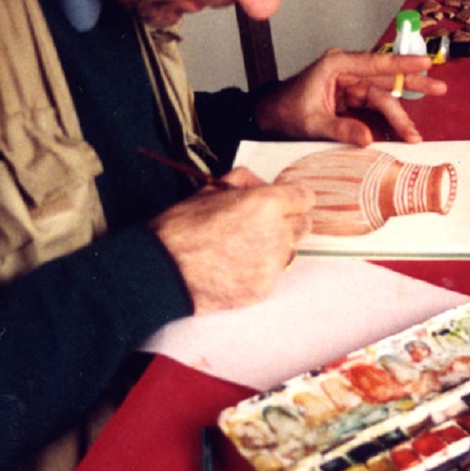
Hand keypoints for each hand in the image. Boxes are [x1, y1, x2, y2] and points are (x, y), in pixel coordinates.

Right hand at [150, 167, 314, 313]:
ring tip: (242, 247)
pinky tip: (234, 266)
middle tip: (262, 223)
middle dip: (288, 221)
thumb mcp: (211, 189)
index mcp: (266, 204)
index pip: (305, 198)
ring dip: (275, 246)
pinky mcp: (263, 289)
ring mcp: (271, 265)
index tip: (286, 201)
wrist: (164, 271)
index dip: (294, 197)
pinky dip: (260, 269)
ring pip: (289, 251)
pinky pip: (272, 274)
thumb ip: (244, 181)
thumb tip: (261, 185)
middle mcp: (276, 235)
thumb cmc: (182, 227)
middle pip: (303, 225)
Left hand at [253, 48, 447, 145]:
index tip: (424, 61)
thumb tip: (368, 139)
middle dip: (413, 83)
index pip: (375, 62)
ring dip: (402, 111)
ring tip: (416, 132)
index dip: (401, 62)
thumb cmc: (285, 112)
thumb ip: (341, 130)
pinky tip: (403, 128)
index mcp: (336, 65)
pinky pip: (376, 104)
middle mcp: (346, 69)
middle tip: (439, 87)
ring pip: (384, 93)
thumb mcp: (312, 123)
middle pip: (385, 76)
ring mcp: (350, 82)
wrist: (270, 115)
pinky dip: (389, 117)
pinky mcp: (352, 95)